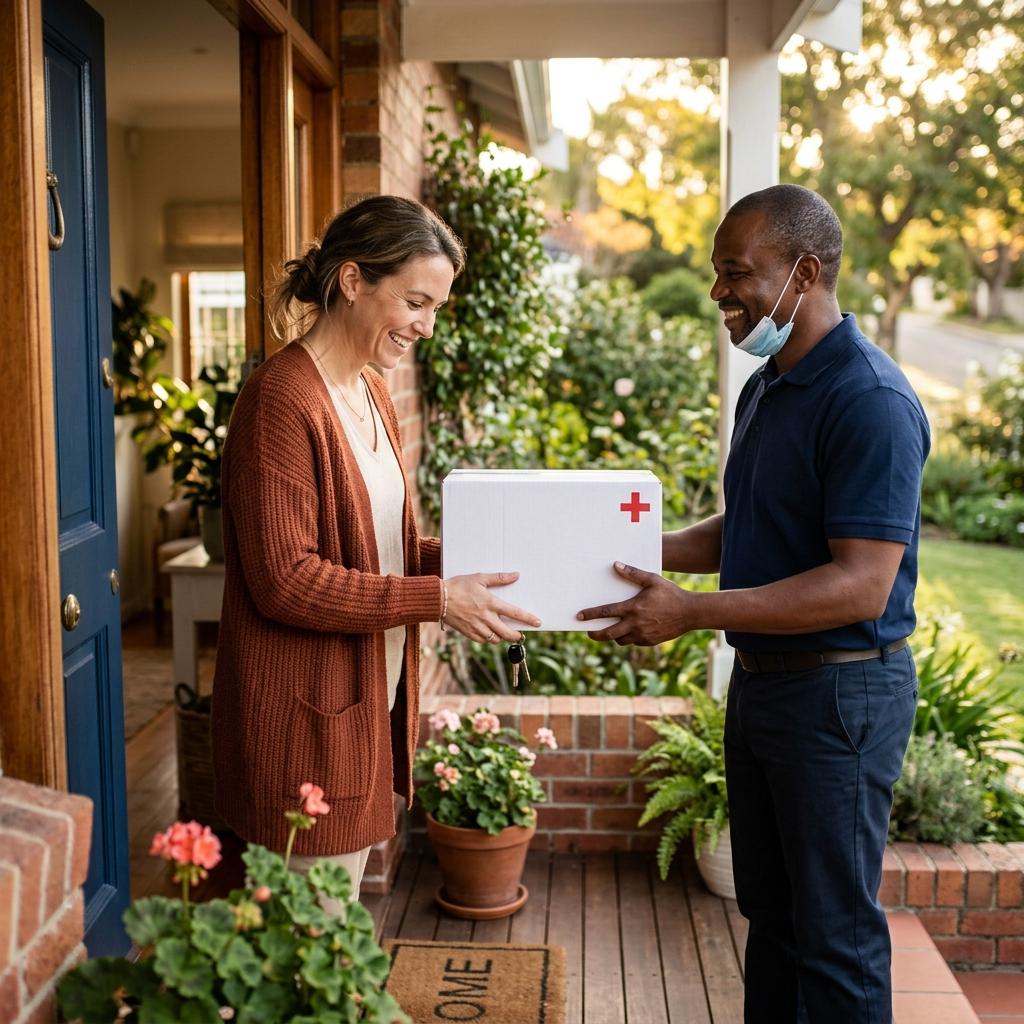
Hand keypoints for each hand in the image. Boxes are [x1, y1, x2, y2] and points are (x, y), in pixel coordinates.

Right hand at [444, 572, 541, 642]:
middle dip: (516, 636)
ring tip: (503, 632)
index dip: (528, 619)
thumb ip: (499, 578)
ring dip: (502, 637)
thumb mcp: (479, 578)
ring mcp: (477, 627)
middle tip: (520, 634)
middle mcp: (486, 618)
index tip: (538, 623)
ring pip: (495, 639)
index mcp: (491, 603)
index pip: (515, 613)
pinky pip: (483, 640)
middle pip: (507, 633)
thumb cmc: (459, 586)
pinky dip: (489, 638)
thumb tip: (516, 575)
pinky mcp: (468, 633)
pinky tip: (489, 633)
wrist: (438, 599)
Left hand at [577, 562, 695, 645]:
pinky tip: (630, 630)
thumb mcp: (652, 580)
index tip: (579, 617)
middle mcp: (635, 624)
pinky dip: (629, 638)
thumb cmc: (671, 594)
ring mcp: (643, 635)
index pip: (606, 612)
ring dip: (613, 636)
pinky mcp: (650, 641)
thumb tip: (615, 565)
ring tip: (610, 630)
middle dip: (595, 634)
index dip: (590, 615)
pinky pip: (634, 642)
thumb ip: (633, 574)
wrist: (691, 613)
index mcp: (633, 608)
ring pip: (620, 640)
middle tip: (589, 632)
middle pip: (608, 634)